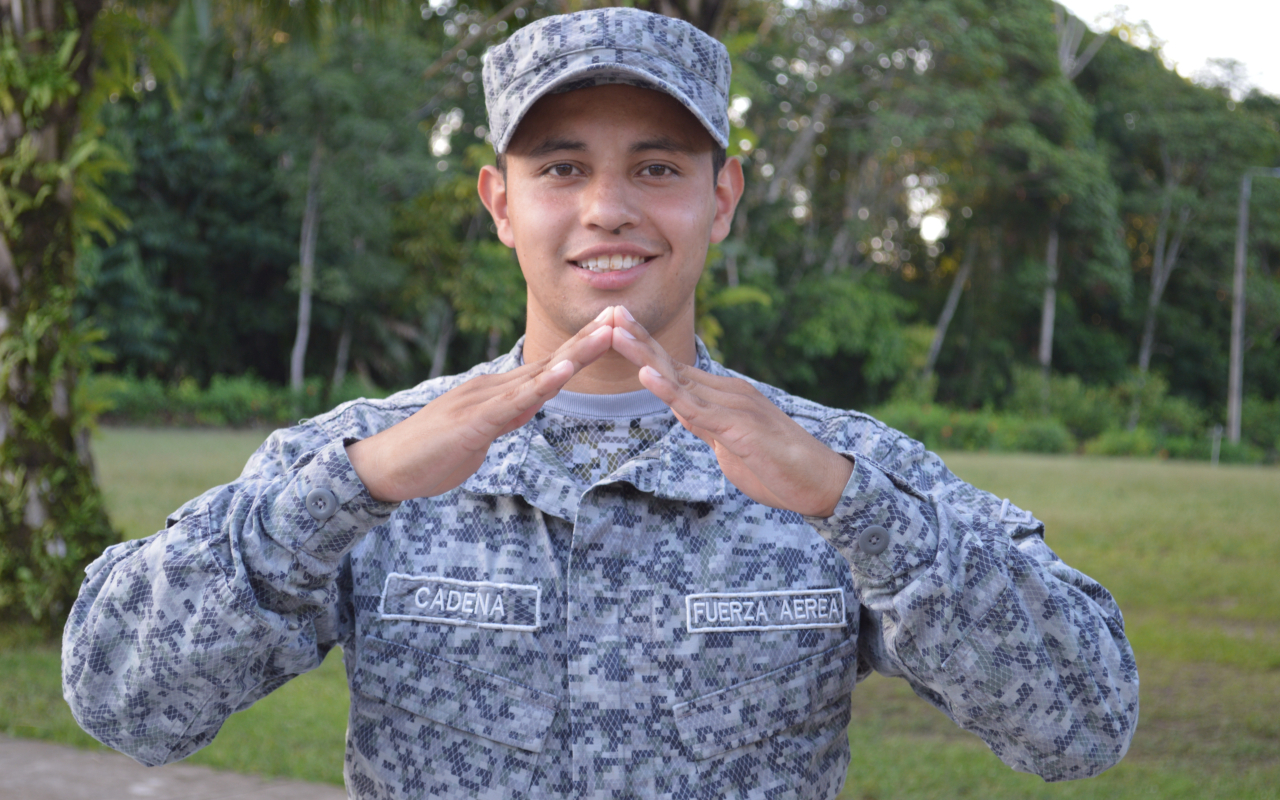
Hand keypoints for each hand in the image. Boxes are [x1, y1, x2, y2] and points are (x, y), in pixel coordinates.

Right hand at [346, 314, 614, 501]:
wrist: (386, 467)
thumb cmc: (431, 454)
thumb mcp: (479, 435)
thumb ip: (504, 418)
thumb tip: (528, 408)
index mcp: (497, 392)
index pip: (549, 367)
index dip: (582, 348)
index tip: (614, 328)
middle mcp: (493, 387)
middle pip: (551, 361)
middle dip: (589, 339)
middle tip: (623, 313)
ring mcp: (482, 401)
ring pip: (538, 376)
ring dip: (576, 354)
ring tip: (607, 332)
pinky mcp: (473, 422)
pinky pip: (514, 403)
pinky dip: (542, 387)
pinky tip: (565, 373)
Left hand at [610, 307, 853, 517]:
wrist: (821, 483)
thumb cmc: (777, 466)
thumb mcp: (730, 444)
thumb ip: (705, 425)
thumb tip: (682, 412)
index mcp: (724, 396)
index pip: (676, 369)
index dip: (645, 349)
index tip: (618, 327)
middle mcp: (728, 393)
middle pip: (674, 364)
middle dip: (639, 340)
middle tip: (610, 313)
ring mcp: (735, 407)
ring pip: (680, 380)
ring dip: (645, 356)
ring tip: (617, 334)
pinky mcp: (740, 428)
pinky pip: (697, 410)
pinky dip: (669, 392)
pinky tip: (647, 376)